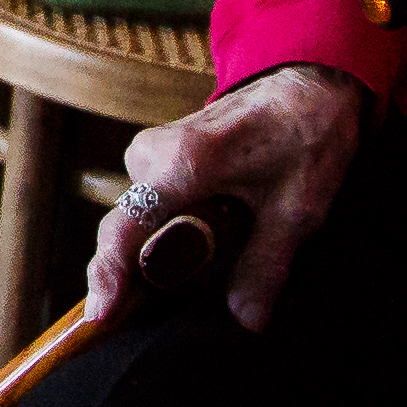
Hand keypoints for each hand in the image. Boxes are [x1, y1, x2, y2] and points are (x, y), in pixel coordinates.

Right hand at [93, 63, 368, 331]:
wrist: (305, 85)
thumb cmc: (303, 135)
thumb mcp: (297, 209)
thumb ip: (266, 266)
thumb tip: (246, 321)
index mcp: (183, 163)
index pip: (126, 227)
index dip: (109, 275)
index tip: (101, 317)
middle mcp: (152, 155)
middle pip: (127, 231)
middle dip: (144, 275)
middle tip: (183, 306)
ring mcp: (149, 153)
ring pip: (139, 222)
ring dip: (164, 253)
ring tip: (211, 266)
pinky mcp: (156, 156)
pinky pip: (149, 207)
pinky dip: (168, 234)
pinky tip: (203, 248)